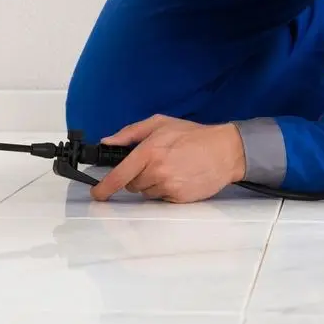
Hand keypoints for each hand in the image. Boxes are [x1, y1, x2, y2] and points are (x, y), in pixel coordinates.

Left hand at [90, 115, 246, 203]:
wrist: (225, 151)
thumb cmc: (193, 135)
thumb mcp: (160, 123)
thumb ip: (130, 133)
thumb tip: (108, 141)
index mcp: (149, 151)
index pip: (119, 175)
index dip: (105, 187)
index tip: (97, 194)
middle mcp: (157, 171)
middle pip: (132, 184)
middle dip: (138, 176)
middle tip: (156, 162)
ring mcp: (168, 186)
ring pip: (146, 193)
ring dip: (152, 184)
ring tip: (171, 168)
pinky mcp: (179, 198)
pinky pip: (161, 199)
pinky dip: (166, 191)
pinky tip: (179, 177)